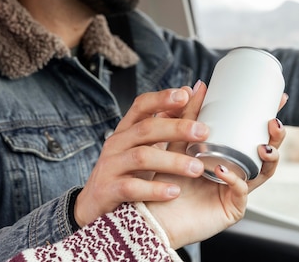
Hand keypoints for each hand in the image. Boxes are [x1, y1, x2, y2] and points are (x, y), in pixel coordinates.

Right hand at [74, 86, 209, 226]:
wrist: (94, 206)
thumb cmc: (127, 171)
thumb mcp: (143, 144)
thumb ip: (165, 120)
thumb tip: (188, 91)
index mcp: (127, 129)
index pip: (142, 105)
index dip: (162, 98)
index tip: (185, 95)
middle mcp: (117, 143)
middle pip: (146, 128)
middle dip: (177, 128)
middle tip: (203, 132)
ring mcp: (111, 165)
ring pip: (142, 157)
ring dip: (173, 161)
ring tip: (197, 168)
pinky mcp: (108, 190)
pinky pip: (132, 187)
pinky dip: (154, 189)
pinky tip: (174, 192)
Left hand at [147, 81, 286, 248]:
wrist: (152, 212)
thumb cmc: (167, 178)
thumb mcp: (178, 141)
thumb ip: (188, 116)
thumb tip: (198, 86)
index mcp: (231, 154)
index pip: (257, 134)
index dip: (272, 118)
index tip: (281, 99)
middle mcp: (239, 171)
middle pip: (268, 153)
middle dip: (277, 137)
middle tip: (274, 123)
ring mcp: (238, 190)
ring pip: (264, 172)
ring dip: (269, 157)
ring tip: (262, 146)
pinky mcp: (232, 208)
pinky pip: (240, 191)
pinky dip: (235, 178)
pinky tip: (224, 168)